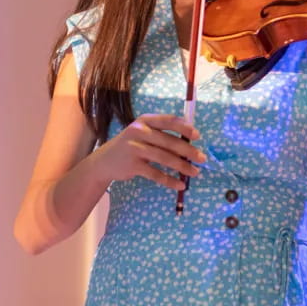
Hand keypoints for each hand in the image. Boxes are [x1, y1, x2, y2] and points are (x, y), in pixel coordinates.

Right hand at [89, 114, 205, 190]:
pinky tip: (180, 185)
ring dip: (183, 166)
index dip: (185, 128)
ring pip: (165, 158)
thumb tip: (191, 141)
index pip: (169, 121)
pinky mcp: (133, 165)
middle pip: (170, 142)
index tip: (198, 136)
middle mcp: (139, 132)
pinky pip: (156, 174)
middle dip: (189, 151)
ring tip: (195, 172)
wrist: (104, 162)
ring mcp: (135, 148)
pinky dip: (169, 180)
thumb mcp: (143, 133)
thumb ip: (162, 134)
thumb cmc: (131, 145)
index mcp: (145, 120)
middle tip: (202, 159)